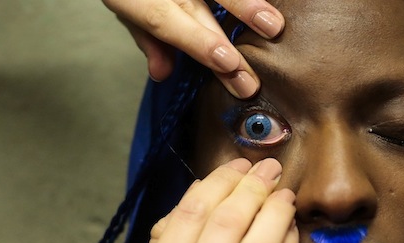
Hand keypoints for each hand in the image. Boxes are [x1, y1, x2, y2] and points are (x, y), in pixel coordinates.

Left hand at [103, 0, 284, 97]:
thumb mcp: (129, 12)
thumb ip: (149, 40)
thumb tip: (162, 74)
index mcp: (133, 0)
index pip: (164, 23)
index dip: (198, 43)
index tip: (228, 62)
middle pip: (196, 9)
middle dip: (228, 36)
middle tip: (259, 59)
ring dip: (245, 5)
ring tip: (274, 24)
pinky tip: (269, 3)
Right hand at [143, 158, 298, 242]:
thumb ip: (171, 240)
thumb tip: (200, 191)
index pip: (190, 215)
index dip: (218, 183)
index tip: (238, 165)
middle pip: (225, 224)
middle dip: (251, 189)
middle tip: (269, 168)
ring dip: (274, 213)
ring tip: (284, 194)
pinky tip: (288, 227)